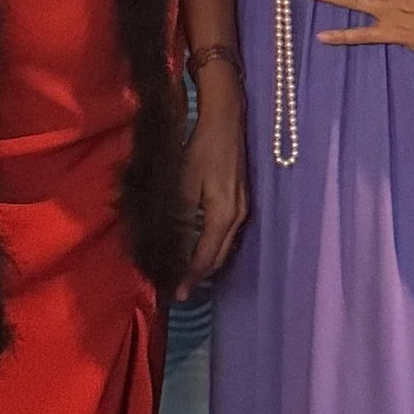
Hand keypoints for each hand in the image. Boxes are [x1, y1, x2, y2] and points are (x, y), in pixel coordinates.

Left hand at [176, 82, 247, 289]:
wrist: (226, 119)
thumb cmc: (201, 149)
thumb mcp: (184, 184)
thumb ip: (180, 218)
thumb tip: (170, 248)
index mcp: (223, 216)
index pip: (205, 257)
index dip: (190, 277)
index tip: (176, 294)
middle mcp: (238, 217)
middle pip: (218, 257)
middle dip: (199, 275)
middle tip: (179, 288)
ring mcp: (243, 208)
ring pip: (224, 246)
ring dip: (206, 261)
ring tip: (185, 272)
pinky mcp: (241, 200)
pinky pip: (227, 234)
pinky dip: (212, 245)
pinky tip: (198, 246)